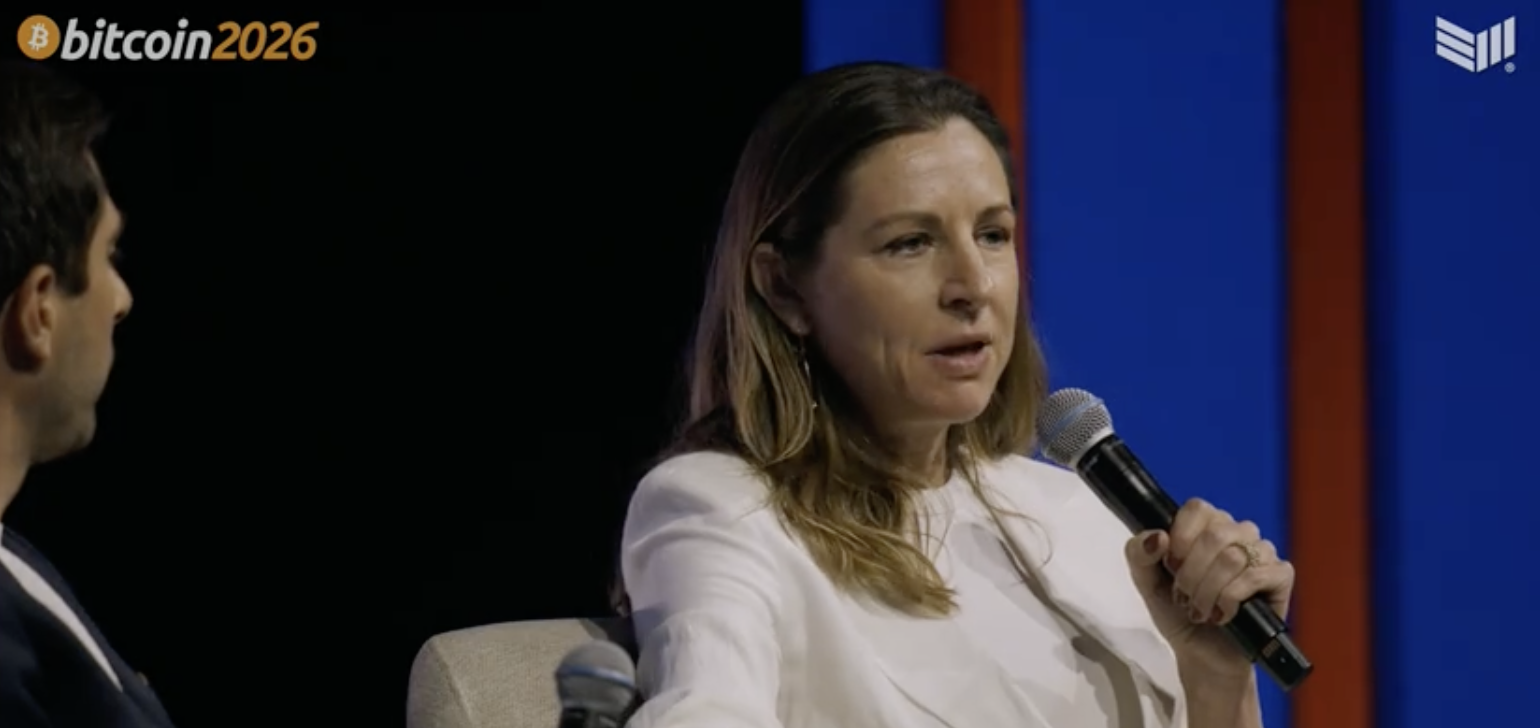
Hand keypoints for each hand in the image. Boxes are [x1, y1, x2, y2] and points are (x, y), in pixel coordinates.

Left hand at [1122, 498, 1294, 680]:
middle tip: (1184, 597)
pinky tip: (1224, 614)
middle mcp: (1238, 532)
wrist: (1202, 655)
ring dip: (1209, 591)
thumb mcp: (1146, 583)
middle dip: (1191, 574)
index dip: (1181, 539)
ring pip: (1234, 557)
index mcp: (1207, 525)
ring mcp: (1262, 552)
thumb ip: (1138, 553)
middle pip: (1216, 534)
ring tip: (1202, 611)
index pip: (1198, 509)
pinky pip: (1256, 576)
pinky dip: (1231, 599)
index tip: (1171, 566)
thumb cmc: (1177, 614)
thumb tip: (1157, 536)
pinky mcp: (1281, 576)